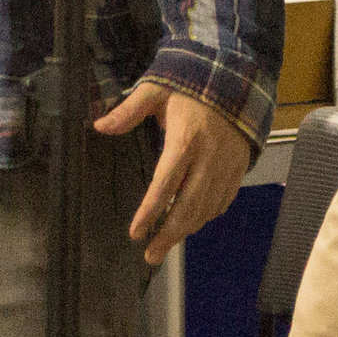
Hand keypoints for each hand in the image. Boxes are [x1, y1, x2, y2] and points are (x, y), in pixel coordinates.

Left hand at [95, 78, 252, 264]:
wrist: (236, 81)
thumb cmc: (189, 87)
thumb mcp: (157, 89)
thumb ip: (129, 109)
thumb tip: (99, 126)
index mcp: (186, 137)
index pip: (166, 181)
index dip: (151, 209)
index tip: (135, 233)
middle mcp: (209, 156)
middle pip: (189, 204)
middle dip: (169, 233)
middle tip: (150, 256)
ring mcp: (227, 164)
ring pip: (207, 207)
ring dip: (186, 230)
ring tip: (164, 247)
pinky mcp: (239, 168)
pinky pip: (223, 201)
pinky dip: (206, 217)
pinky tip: (191, 224)